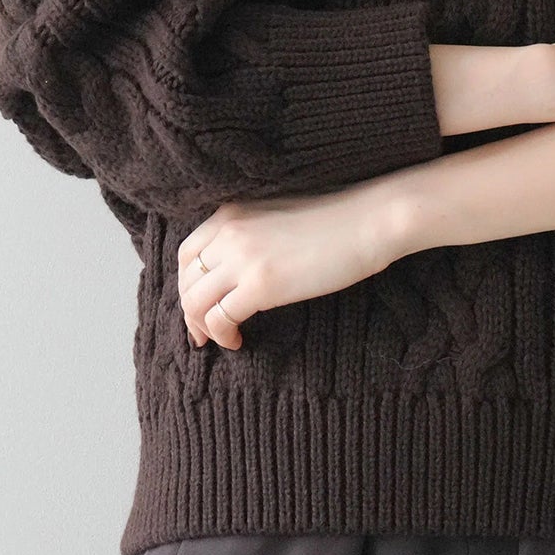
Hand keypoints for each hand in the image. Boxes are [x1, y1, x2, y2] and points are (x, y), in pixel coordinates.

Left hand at [177, 179, 405, 349]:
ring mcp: (242, 259)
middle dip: (189, 311)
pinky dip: (222, 335)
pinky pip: (220, 318)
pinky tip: (237, 341)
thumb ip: (252, 233)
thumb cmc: (337, 220)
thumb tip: (242, 267)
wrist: (367, 221)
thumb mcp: (279, 216)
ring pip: (196, 302)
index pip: (188, 252)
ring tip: (218, 341)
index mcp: (232, 213)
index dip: (187, 283)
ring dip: (202, 327)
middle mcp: (229, 233)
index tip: (196, 304)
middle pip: (187, 280)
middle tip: (200, 333)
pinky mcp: (260, 285)